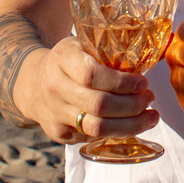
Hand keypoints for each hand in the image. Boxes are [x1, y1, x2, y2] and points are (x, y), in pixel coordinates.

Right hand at [18, 35, 158, 143]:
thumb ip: (109, 51)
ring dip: (131, 125)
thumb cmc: (69, 61)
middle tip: (150, 99)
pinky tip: (132, 124)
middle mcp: (54, 87)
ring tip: (151, 117)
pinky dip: (117, 133)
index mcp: (62, 59)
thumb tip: (151, 58)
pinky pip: (92, 138)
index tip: (143, 82)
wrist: (32, 84)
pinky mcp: (58, 133)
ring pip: (97, 128)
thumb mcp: (83, 44)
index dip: (122, 82)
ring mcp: (54, 113)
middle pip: (99, 106)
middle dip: (132, 106)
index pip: (92, 76)